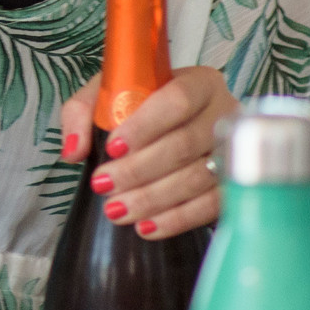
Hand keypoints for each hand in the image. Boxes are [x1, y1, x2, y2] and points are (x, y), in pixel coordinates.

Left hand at [56, 66, 237, 240]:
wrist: (177, 124)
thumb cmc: (140, 105)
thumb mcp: (107, 94)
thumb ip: (82, 113)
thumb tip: (74, 151)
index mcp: (198, 82)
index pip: (177, 101)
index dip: (145, 126)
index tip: (112, 147)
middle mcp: (223, 113)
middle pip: (185, 144)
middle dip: (139, 170)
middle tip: (104, 186)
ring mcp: (234, 151)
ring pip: (197, 178)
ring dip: (153, 199)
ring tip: (118, 211)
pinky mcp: (235, 184)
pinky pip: (211, 205)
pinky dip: (178, 219)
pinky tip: (148, 227)